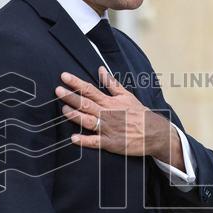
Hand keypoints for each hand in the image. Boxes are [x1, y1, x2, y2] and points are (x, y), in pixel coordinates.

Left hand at [56, 68, 184, 168]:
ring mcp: (108, 129)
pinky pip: (96, 142)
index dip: (76, 83)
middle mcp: (107, 113)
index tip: (64, 76)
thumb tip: (101, 70)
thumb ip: (112, 84)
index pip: (90, 89)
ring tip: (63, 110)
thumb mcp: (127, 96)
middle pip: (86, 103)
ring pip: (88, 121)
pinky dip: (85, 140)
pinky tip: (74, 138)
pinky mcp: (111, 143)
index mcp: (110, 102)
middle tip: (58, 90)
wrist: (155, 132)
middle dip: (71, 97)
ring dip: (75, 115)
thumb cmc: (139, 114)